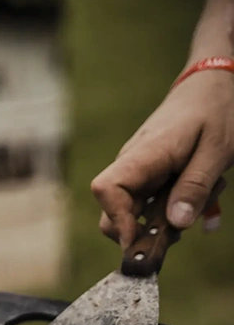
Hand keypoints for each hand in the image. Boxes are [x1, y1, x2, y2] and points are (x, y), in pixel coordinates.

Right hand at [91, 70, 233, 247]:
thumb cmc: (215, 111)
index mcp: (144, 154)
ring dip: (163, 222)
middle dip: (142, 232)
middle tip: (180, 232)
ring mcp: (137, 172)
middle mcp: (131, 164)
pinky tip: (198, 201)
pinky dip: (171, 211)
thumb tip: (176, 224)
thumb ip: (196, 187)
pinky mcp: (148, 176)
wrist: (210, 84)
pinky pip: (149, 204)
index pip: (106, 189)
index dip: (118, 220)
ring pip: (133, 212)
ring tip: (200, 205)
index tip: (141, 240)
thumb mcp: (217, 151)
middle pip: (111, 212)